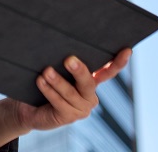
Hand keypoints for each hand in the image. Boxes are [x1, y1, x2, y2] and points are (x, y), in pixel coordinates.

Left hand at [0, 48, 131, 135]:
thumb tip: (61, 40)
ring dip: (57, 81)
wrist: (31, 108)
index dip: (118, 62)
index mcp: (91, 82)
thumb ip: (64, 62)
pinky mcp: (69, 117)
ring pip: (70, 93)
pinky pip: (59, 102)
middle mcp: (90, 96)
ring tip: (46, 71)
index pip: (108, 71)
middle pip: (88, 82)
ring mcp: (81, 108)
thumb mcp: (57, 70)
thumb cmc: (45, 83)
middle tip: (69, 59)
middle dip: (79, 71)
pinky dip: (49, 91)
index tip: (127, 50)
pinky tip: (41, 81)